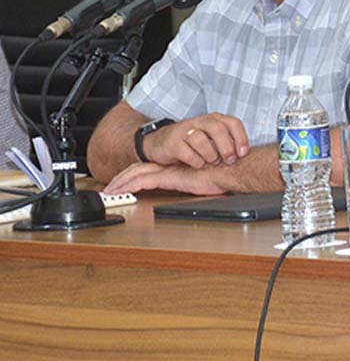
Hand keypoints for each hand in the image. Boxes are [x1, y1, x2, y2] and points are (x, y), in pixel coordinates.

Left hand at [103, 161, 226, 195]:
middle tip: (110, 186)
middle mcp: (170, 167)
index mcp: (177, 168)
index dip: (137, 173)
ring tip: (108, 192)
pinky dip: (127, 186)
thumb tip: (201, 193)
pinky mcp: (169, 177)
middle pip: (139, 168)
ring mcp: (168, 171)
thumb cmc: (225, 175)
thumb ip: (201, 184)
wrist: (230, 170)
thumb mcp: (209, 181)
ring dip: (120, 182)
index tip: (125, 181)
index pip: (151, 168)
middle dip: (123, 177)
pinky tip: (118, 192)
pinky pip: (141, 181)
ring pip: (136, 173)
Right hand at [144, 113, 248, 168]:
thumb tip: (246, 154)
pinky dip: (196, 162)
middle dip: (226, 147)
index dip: (241, 138)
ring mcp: (185, 130)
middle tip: (229, 160)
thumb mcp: (212, 138)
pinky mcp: (173, 142)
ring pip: (201, 139)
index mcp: (213, 119)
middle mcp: (200, 121)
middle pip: (218, 129)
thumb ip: (227, 142)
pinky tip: (198, 165)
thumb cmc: (192, 142)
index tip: (243, 153)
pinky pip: (187, 152)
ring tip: (211, 162)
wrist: (161, 142)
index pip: (233, 122)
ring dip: (210, 155)